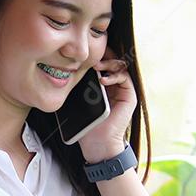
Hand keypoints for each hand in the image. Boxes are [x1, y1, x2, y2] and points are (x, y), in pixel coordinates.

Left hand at [77, 47, 135, 162]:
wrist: (98, 142)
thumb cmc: (86, 124)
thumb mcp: (79, 100)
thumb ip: (78, 85)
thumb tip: (67, 69)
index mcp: (101, 85)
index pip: (100, 63)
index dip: (94, 55)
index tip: (83, 53)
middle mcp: (113, 85)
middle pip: (111, 60)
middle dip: (102, 55)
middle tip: (92, 56)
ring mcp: (122, 90)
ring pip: (120, 66)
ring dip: (109, 62)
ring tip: (97, 66)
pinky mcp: (129, 96)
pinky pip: (125, 77)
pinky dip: (115, 75)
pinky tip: (103, 80)